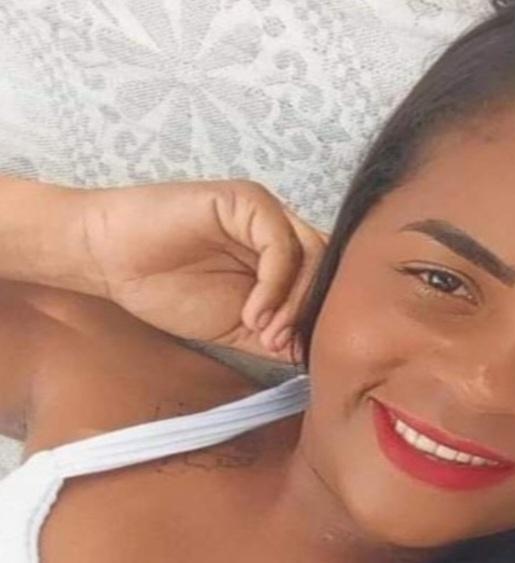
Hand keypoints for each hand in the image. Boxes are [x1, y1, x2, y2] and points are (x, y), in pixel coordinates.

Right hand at [81, 180, 327, 362]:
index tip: (295, 352)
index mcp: (284, 258)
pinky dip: (274, 283)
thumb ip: (277, 335)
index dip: (319, 317)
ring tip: (264, 332)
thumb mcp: (237, 326)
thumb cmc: (169, 289)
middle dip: (308, 312)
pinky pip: (279, 240)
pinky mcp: (246, 201)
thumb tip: (317, 355)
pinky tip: (252, 312)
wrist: (111, 260)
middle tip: (278, 343)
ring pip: (311, 254)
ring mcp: (267, 213)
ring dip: (293, 302)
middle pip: (326, 268)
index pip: (327, 281)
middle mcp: (282, 231)